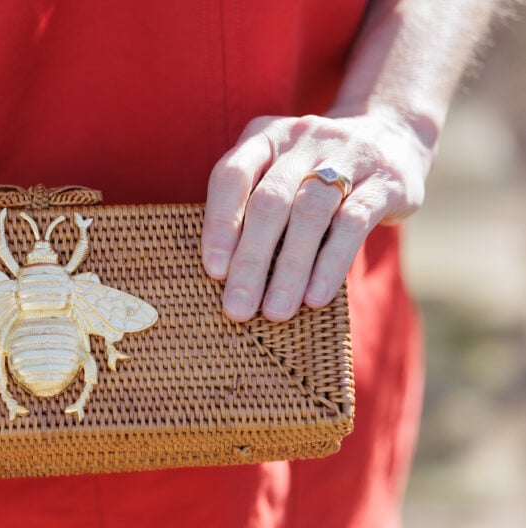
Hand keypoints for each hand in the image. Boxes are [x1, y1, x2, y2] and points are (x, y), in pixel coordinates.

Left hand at [201, 112, 431, 321]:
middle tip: (238, 308)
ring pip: (311, 213)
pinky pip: (354, 223)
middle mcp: (303, 138)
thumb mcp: (278, 174)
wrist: (393, 135)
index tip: (214, 271)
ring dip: (290, 269)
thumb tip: (224, 277)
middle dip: (251, 260)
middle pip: (270, 201)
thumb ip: (249, 209)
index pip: (232, 175)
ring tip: (275, 311)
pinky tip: (315, 297)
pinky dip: (330, 264)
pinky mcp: (385, 180)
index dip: (220, 224)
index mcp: (265, 136)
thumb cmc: (313, 174)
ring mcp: (348, 154)